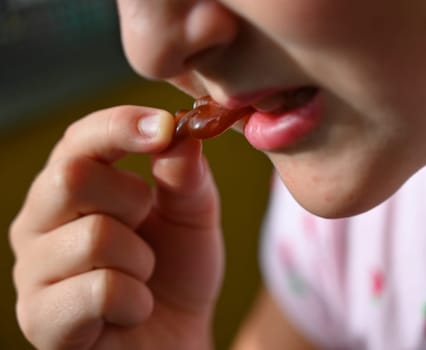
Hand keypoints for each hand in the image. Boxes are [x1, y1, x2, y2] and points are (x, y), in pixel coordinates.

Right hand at [9, 106, 222, 348]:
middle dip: (133, 200)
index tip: (166, 127)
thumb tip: (182, 133)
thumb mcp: (193, 216)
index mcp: (72, 187)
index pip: (79, 139)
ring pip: (94, 236)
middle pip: (72, 177)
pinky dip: (136, 300)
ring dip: (141, 259)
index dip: (121, 127)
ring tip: (143, 275)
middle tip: (146, 225)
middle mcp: (39, 221)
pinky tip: (134, 309)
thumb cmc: (176, 270)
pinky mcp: (40, 319)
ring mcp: (33, 271)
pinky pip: (99, 290)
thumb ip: (186, 176)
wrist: (175, 335)